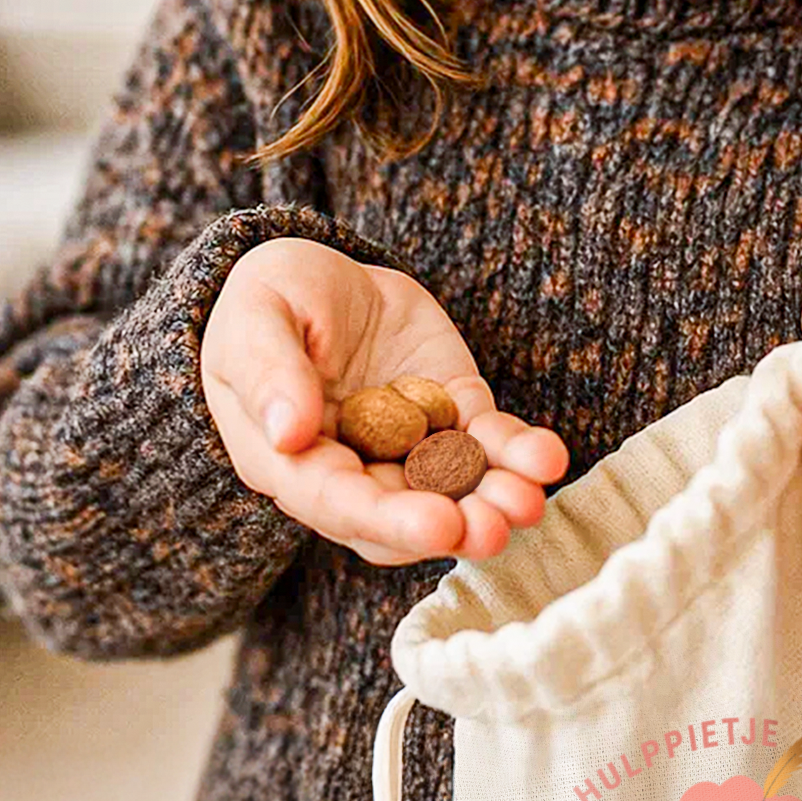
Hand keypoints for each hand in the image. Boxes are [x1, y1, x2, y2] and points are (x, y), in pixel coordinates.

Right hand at [202, 237, 568, 566]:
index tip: (438, 526)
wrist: (320, 272)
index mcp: (291, 461)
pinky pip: (487, 440)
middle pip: (404, 513)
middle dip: (453, 525)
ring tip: (529, 500)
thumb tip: (290, 434)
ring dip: (493, 499)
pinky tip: (546, 456)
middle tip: (495, 528)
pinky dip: (518, 451)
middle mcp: (353, 468)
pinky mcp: (453, 412)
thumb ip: (268, 374)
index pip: (338, 503)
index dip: (389, 520)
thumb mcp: (255, 319)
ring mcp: (408, 445)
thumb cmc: (270, 297)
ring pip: (453, 487)